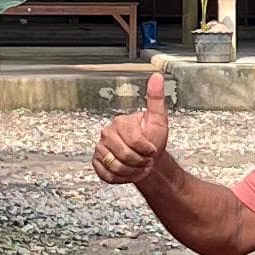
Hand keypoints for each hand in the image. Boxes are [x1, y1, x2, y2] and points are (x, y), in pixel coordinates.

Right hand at [93, 64, 174, 187]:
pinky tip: (127, 172)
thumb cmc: (153, 140)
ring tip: (137, 165)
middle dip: (140, 162)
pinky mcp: (96, 162)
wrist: (147, 159)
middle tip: (145, 159)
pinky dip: (121, 178)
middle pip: (125, 155)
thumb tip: (157, 77)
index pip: (135, 141)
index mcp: (120, 123)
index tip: (152, 150)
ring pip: (116, 167)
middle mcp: (107, 134)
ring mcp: (100, 148)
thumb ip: (156, 98)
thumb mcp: (158, 119)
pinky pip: (107, 175)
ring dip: (132, 171)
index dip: (147, 150)